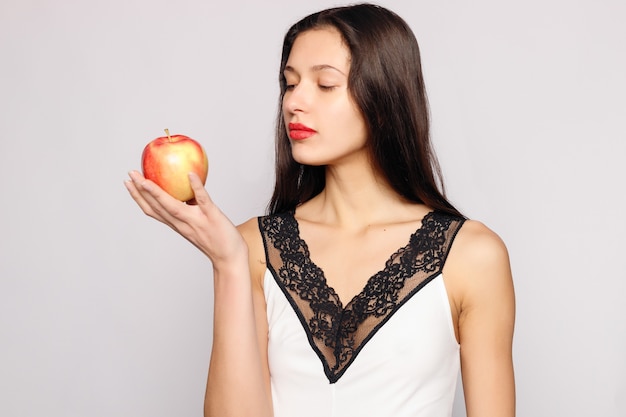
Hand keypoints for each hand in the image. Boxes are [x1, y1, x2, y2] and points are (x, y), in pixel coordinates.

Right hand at [124, 170, 246, 266]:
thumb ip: (191, 206)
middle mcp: (182, 224)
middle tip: (130, 174)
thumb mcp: (198, 222)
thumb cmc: (217, 239)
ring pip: (172, 206)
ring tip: (145, 178)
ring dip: (156, 192)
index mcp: (177, 224)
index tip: (129, 183)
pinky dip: (196, 187)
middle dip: (140, 191)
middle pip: (156, 207)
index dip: (138, 197)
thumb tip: (188, 183)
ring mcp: (196, 220)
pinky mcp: (212, 216)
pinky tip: (190, 174)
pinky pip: (203, 199)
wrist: (230, 258)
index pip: (152, 211)